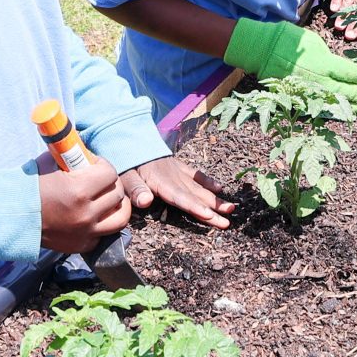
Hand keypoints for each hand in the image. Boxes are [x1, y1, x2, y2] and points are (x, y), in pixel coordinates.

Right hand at [39, 152, 130, 253]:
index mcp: (78, 190)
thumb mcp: (50, 162)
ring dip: (117, 205)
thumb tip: (87, 148)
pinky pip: (105, 233)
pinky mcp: (83, 245)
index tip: (95, 165)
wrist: (14, 216)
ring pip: (120, 217)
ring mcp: (86, 232)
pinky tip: (96, 216)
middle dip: (110, 183)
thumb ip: (71, 155)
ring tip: (109, 199)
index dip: (104, 166)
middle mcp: (86, 213)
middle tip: (101, 180)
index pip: (109, 173)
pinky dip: (104, 223)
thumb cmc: (31, 186)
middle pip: (117, 194)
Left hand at [119, 156, 233, 229]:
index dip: (195, 207)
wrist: (128, 135)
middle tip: (228, 221)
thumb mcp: (124, 175)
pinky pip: (195, 174)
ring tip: (231, 208)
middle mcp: (173, 176)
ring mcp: (177, 170)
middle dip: (212, 209)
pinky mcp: (177, 165)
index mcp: (160, 181)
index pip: (180, 198)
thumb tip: (146, 201)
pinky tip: (219, 188)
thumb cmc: (125, 159)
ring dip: (214, 198)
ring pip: (199, 187)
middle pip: (195, 196)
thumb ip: (135, 188)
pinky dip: (207, 181)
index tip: (210, 216)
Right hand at [223, 18, 356, 113]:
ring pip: (340, 106)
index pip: (355, 76)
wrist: (261, 51)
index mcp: (325, 65)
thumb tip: (345, 71)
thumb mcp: (315, 43)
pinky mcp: (301, 102)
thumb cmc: (288, 40)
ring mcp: (310, 95)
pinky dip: (339, 114)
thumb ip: (332, 59)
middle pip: (351, 93)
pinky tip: (349, 116)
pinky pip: (324, 111)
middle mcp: (320, 83)